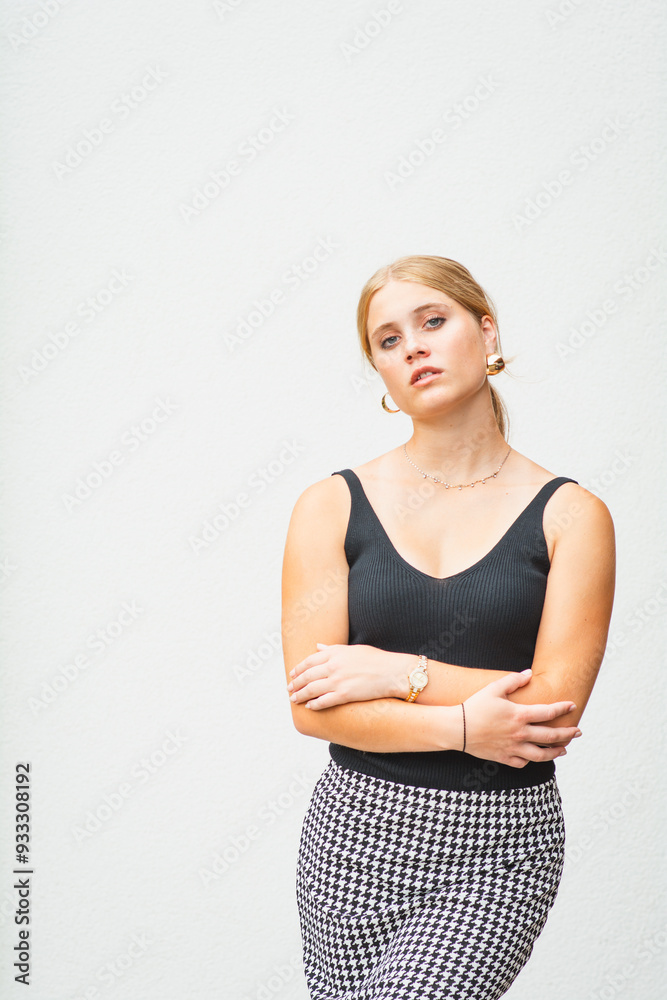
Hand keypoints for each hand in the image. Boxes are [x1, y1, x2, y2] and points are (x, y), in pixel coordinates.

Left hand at [287, 643, 398, 708]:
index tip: (292, 674)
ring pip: (312, 689)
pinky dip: (314, 704)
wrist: (393, 672)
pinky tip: (310, 706)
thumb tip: (318, 646)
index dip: (298, 669)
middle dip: (296, 683)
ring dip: (300, 695)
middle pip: (307, 676)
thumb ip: (333, 648)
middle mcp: (333, 666)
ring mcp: (338, 681)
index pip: (309, 661)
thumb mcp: (353, 649)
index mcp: (335, 653)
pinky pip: (324, 701)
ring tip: (294, 699)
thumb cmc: (376, 659)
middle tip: (289, 689)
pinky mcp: (345, 695)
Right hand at [462, 669, 581, 767]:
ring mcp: (513, 747)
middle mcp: (520, 733)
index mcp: (519, 715)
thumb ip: (513, 680)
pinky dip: (532, 760)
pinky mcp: (504, 757)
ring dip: (556, 752)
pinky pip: (523, 762)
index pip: (548, 712)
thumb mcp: (493, 688)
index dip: (563, 708)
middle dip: (568, 733)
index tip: (573, 705)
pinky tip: (536, 756)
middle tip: (578, 731)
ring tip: (564, 749)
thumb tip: (529, 674)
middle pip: (551, 736)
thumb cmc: (475, 706)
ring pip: (542, 755)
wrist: (458, 729)